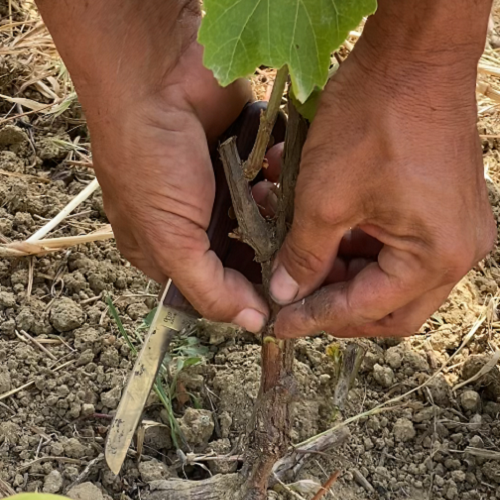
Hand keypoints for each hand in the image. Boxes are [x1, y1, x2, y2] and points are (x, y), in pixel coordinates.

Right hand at [84, 40, 269, 331]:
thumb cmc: (150, 162)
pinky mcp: (243, 162)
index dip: (241, 298)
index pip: (210, 291)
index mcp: (163, 248)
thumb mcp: (169, 239)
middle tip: (289, 259)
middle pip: (241, 259)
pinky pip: (271, 186)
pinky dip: (277, 187)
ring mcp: (219, 191)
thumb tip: (252, 324)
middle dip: (263, 258)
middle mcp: (192, 223)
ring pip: (261, 224)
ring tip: (272, 208)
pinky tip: (274, 180)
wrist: (158, 76)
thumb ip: (209, 289)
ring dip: (273, 221)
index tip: (276, 300)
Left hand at [270, 33, 495, 338]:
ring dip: (340, 272)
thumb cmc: (373, 121)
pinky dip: (353, 244)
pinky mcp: (437, 207)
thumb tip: (286, 293)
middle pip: (387, 305)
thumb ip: (304, 255)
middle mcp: (454, 251)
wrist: (411, 55)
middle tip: (296, 303)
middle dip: (337, 306)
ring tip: (297, 260)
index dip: (318, 319)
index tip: (282, 324)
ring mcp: (450, 228)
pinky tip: (317, 230)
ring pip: (387, 276)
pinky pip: (393, 244)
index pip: (368, 309)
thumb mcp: (324, 198)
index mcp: (435, 256)